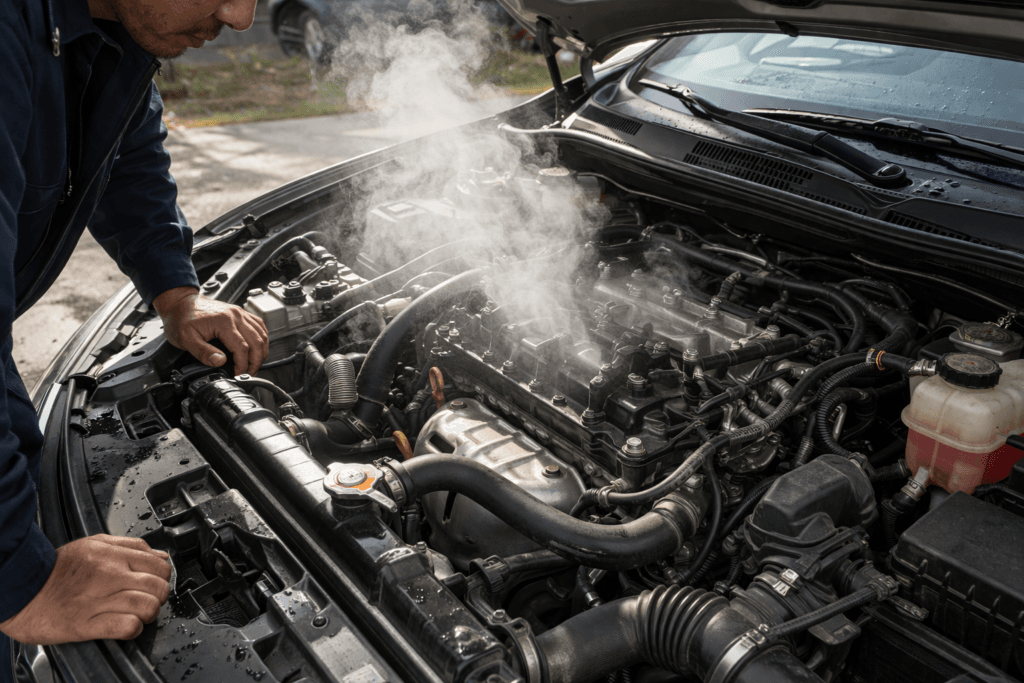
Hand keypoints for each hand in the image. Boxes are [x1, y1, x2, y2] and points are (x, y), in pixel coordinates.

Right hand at [0, 535, 171, 644]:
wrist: (22, 589)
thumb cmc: (57, 568)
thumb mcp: (94, 545)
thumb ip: (129, 547)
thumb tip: (159, 556)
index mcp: (113, 556)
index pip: (160, 565)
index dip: (162, 576)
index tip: (154, 582)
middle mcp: (110, 575)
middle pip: (159, 587)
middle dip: (158, 596)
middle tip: (145, 599)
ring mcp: (100, 600)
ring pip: (148, 607)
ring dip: (147, 614)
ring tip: (135, 613)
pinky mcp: (88, 623)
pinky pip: (128, 627)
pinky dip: (132, 629)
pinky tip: (123, 625)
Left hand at [154, 286, 268, 374]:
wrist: (180, 303)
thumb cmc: (181, 319)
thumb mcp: (186, 339)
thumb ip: (203, 352)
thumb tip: (220, 362)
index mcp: (223, 322)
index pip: (241, 347)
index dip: (242, 365)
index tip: (238, 374)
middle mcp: (235, 315)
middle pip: (257, 341)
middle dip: (255, 361)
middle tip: (249, 373)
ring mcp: (239, 313)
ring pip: (261, 334)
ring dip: (261, 351)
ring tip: (254, 364)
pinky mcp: (240, 313)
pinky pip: (259, 325)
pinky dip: (262, 338)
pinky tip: (258, 347)